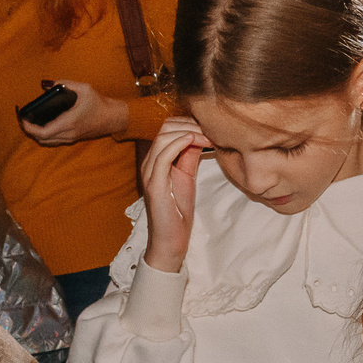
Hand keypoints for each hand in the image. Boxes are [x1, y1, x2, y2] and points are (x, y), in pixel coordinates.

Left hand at [21, 81, 131, 145]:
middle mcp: (68, 134)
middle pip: (42, 139)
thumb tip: (46, 84)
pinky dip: (44, 135)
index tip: (22, 118)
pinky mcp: (73, 139)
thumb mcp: (84, 88)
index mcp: (69, 122)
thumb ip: (65, 83)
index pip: (43, 132)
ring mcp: (71, 138)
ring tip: (30, 121)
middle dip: (29, 130)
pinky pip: (54, 141)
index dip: (29, 128)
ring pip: (47, 142)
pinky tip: (41, 125)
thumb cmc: (100, 103)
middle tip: (23, 118)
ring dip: (36, 134)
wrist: (114, 118)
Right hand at [139, 116, 207, 274]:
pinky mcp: (154, 184)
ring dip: (189, 131)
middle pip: (166, 127)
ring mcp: (150, 172)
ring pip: (164, 136)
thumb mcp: (186, 177)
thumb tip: (200, 136)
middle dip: (191, 124)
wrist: (170, 240)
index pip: (169, 128)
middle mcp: (150, 162)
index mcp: (156, 159)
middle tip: (213, 131)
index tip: (212, 128)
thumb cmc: (178, 211)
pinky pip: (164, 155)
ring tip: (208, 137)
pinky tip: (195, 140)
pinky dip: (180, 142)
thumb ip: (189, 156)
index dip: (191, 123)